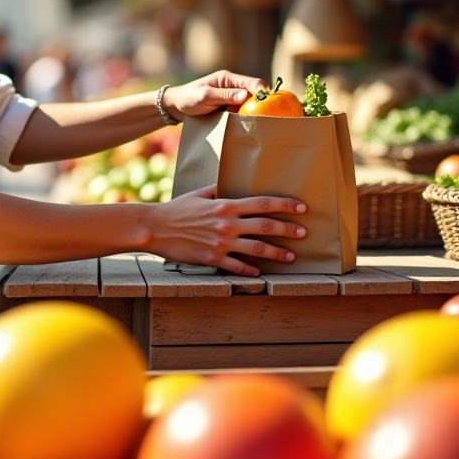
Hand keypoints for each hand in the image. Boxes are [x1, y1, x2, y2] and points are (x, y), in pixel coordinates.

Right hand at [141, 184, 305, 276]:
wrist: (154, 228)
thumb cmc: (176, 209)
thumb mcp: (199, 194)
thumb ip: (219, 190)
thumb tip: (232, 185)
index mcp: (225, 205)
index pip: (262, 203)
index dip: (285, 205)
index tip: (301, 207)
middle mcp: (227, 224)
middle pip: (265, 226)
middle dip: (288, 229)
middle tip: (304, 233)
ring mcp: (221, 243)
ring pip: (257, 249)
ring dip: (277, 253)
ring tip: (291, 257)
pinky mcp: (212, 259)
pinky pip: (237, 267)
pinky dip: (250, 270)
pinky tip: (260, 273)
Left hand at [162, 71, 268, 117]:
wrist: (175, 106)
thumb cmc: (188, 98)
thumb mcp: (205, 97)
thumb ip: (225, 96)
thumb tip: (246, 95)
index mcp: (228, 78)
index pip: (252, 82)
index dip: (262, 91)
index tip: (270, 103)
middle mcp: (232, 85)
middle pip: (253, 93)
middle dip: (260, 103)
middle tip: (265, 115)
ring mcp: (230, 96)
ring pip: (249, 103)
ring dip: (251, 111)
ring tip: (255, 121)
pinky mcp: (228, 105)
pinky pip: (241, 110)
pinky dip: (244, 116)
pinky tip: (245, 123)